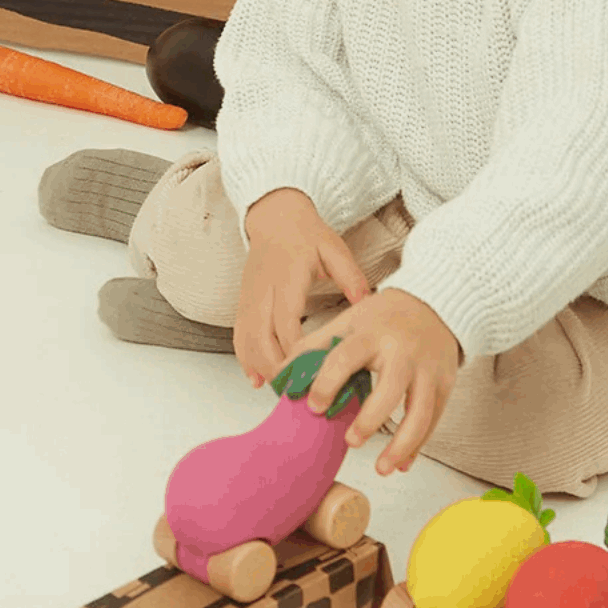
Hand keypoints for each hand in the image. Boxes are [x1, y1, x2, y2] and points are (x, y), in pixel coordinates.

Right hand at [234, 188, 369, 386]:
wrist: (275, 216)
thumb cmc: (305, 234)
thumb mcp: (334, 249)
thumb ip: (351, 276)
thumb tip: (368, 303)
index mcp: (288, 279)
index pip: (286, 322)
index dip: (293, 351)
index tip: (307, 373)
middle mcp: (264, 291)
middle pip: (262, 337)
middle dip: (277, 367)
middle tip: (296, 392)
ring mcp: (250, 297)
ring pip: (247, 339)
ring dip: (260, 367)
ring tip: (278, 391)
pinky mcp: (244, 302)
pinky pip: (239, 335)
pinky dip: (245, 359)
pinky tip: (256, 378)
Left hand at [296, 287, 460, 476]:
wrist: (435, 304)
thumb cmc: (384, 317)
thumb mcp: (348, 321)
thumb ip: (314, 347)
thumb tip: (281, 377)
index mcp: (372, 333)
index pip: (346, 358)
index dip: (327, 383)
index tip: (314, 407)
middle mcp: (403, 351)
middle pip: (390, 390)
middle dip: (370, 419)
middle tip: (350, 442)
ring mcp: (427, 369)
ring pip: (420, 412)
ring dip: (401, 444)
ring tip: (381, 468)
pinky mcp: (444, 384)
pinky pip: (433, 420)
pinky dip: (418, 445)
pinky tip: (402, 463)